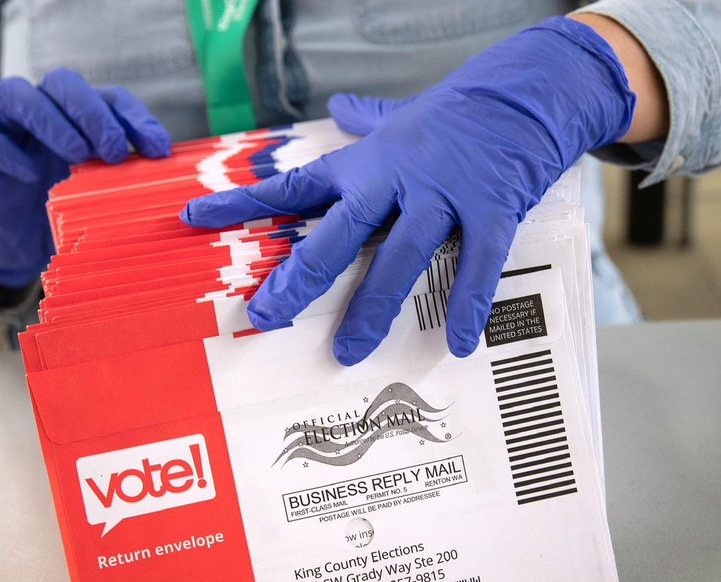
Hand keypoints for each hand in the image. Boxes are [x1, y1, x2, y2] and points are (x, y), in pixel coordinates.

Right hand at [0, 68, 170, 288]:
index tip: (157, 150)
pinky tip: (30, 174)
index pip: (110, 98)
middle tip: (112, 151)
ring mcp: (5, 127)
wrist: (17, 247)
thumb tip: (171, 186)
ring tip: (77, 156)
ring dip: (51, 120)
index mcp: (80, 119)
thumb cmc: (65, 218)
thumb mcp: (103, 201)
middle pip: (62, 81)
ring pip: (16, 93)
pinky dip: (3, 150)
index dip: (135, 117)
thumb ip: (127, 185)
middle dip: (91, 111)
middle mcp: (43, 112)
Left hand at [182, 17, 634, 364]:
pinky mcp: (491, 210)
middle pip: (336, 235)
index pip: (293, 186)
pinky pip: (478, 266)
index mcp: (365, 165)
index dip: (243, 204)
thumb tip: (338, 110)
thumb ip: (367, 123)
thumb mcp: (403, 117)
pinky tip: (457, 343)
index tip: (194, 218)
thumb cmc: (456, 113)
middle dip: (299, 279)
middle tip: (269, 318)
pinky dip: (467, 306)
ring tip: (349, 351)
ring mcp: (442, 197)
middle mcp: (395, 181)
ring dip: (372, 308)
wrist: (526, 91)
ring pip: (399, 258)